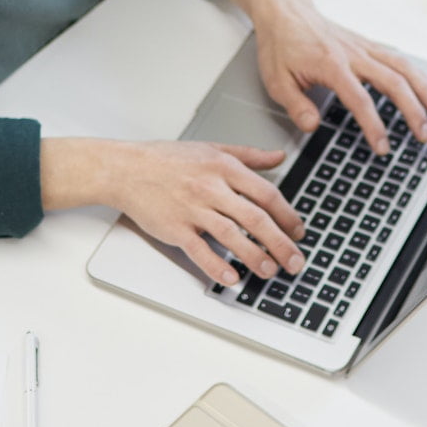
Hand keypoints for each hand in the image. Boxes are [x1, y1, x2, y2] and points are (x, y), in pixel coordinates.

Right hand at [87, 139, 306, 286]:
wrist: (127, 169)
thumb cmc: (168, 159)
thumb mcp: (212, 148)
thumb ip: (248, 155)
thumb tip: (278, 158)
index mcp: (224, 167)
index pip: (266, 194)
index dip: (287, 215)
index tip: (299, 231)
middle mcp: (212, 188)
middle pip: (255, 219)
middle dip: (280, 243)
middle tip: (295, 261)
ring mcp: (193, 209)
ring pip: (232, 236)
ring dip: (255, 257)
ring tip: (271, 271)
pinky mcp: (175, 228)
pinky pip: (200, 251)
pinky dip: (217, 266)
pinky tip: (232, 278)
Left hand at [209, 0, 426, 156]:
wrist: (285, 11)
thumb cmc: (281, 44)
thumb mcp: (277, 80)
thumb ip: (296, 105)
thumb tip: (312, 126)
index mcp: (331, 65)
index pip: (360, 100)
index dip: (374, 125)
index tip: (382, 146)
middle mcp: (353, 54)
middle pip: (394, 81)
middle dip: (413, 110)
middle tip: (423, 134)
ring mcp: (363, 47)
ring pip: (403, 66)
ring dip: (424, 89)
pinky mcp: (367, 44)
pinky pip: (398, 58)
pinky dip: (416, 74)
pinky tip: (426, 88)